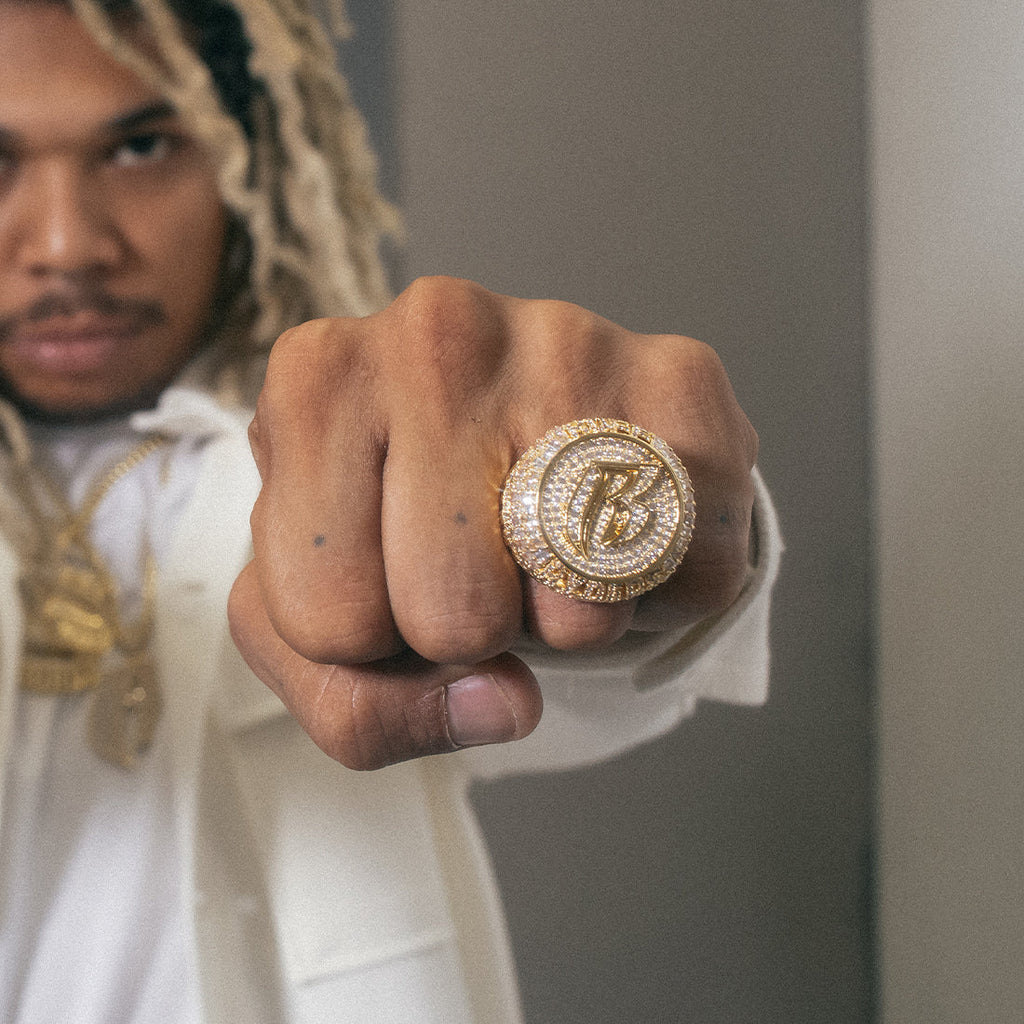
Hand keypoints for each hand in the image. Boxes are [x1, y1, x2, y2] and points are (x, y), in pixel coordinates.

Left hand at [227, 276, 757, 768]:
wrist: (524, 431)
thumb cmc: (403, 527)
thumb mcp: (322, 630)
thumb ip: (360, 710)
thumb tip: (504, 704)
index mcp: (318, 383)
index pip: (332, 620)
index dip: (368, 642)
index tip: (386, 577)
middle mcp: (436, 333)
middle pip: (455, 616)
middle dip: (471, 635)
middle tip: (477, 567)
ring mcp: (567, 342)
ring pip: (579, 609)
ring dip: (569, 618)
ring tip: (545, 541)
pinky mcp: (681, 374)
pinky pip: (693, 575)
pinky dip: (660, 594)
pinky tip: (618, 528)